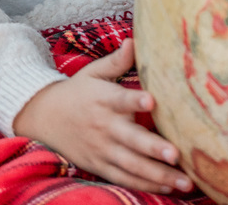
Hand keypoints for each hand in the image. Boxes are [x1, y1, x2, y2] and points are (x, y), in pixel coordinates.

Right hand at [13, 38, 191, 193]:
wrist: (43, 116)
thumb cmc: (77, 91)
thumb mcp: (93, 73)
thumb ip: (117, 61)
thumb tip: (134, 40)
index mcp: (103, 100)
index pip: (120, 100)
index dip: (135, 102)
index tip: (151, 101)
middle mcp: (104, 127)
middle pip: (131, 140)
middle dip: (154, 149)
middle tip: (176, 154)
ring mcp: (102, 150)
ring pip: (132, 166)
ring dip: (159, 175)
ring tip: (185, 182)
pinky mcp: (99, 166)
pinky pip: (125, 178)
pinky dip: (145, 185)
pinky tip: (168, 188)